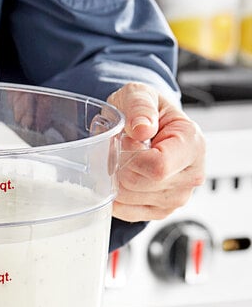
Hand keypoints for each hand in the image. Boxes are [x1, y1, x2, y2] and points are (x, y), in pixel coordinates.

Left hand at [107, 82, 205, 221]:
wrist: (144, 126)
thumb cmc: (143, 111)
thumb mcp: (138, 95)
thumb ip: (140, 107)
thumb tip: (142, 128)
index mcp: (192, 144)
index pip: (158, 166)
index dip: (130, 156)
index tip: (126, 139)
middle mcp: (190, 175)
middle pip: (140, 184)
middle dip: (118, 166)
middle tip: (118, 149)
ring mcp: (177, 197)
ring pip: (129, 199)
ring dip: (114, 180)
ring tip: (121, 160)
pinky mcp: (160, 211)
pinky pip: (126, 211)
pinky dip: (114, 195)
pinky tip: (119, 177)